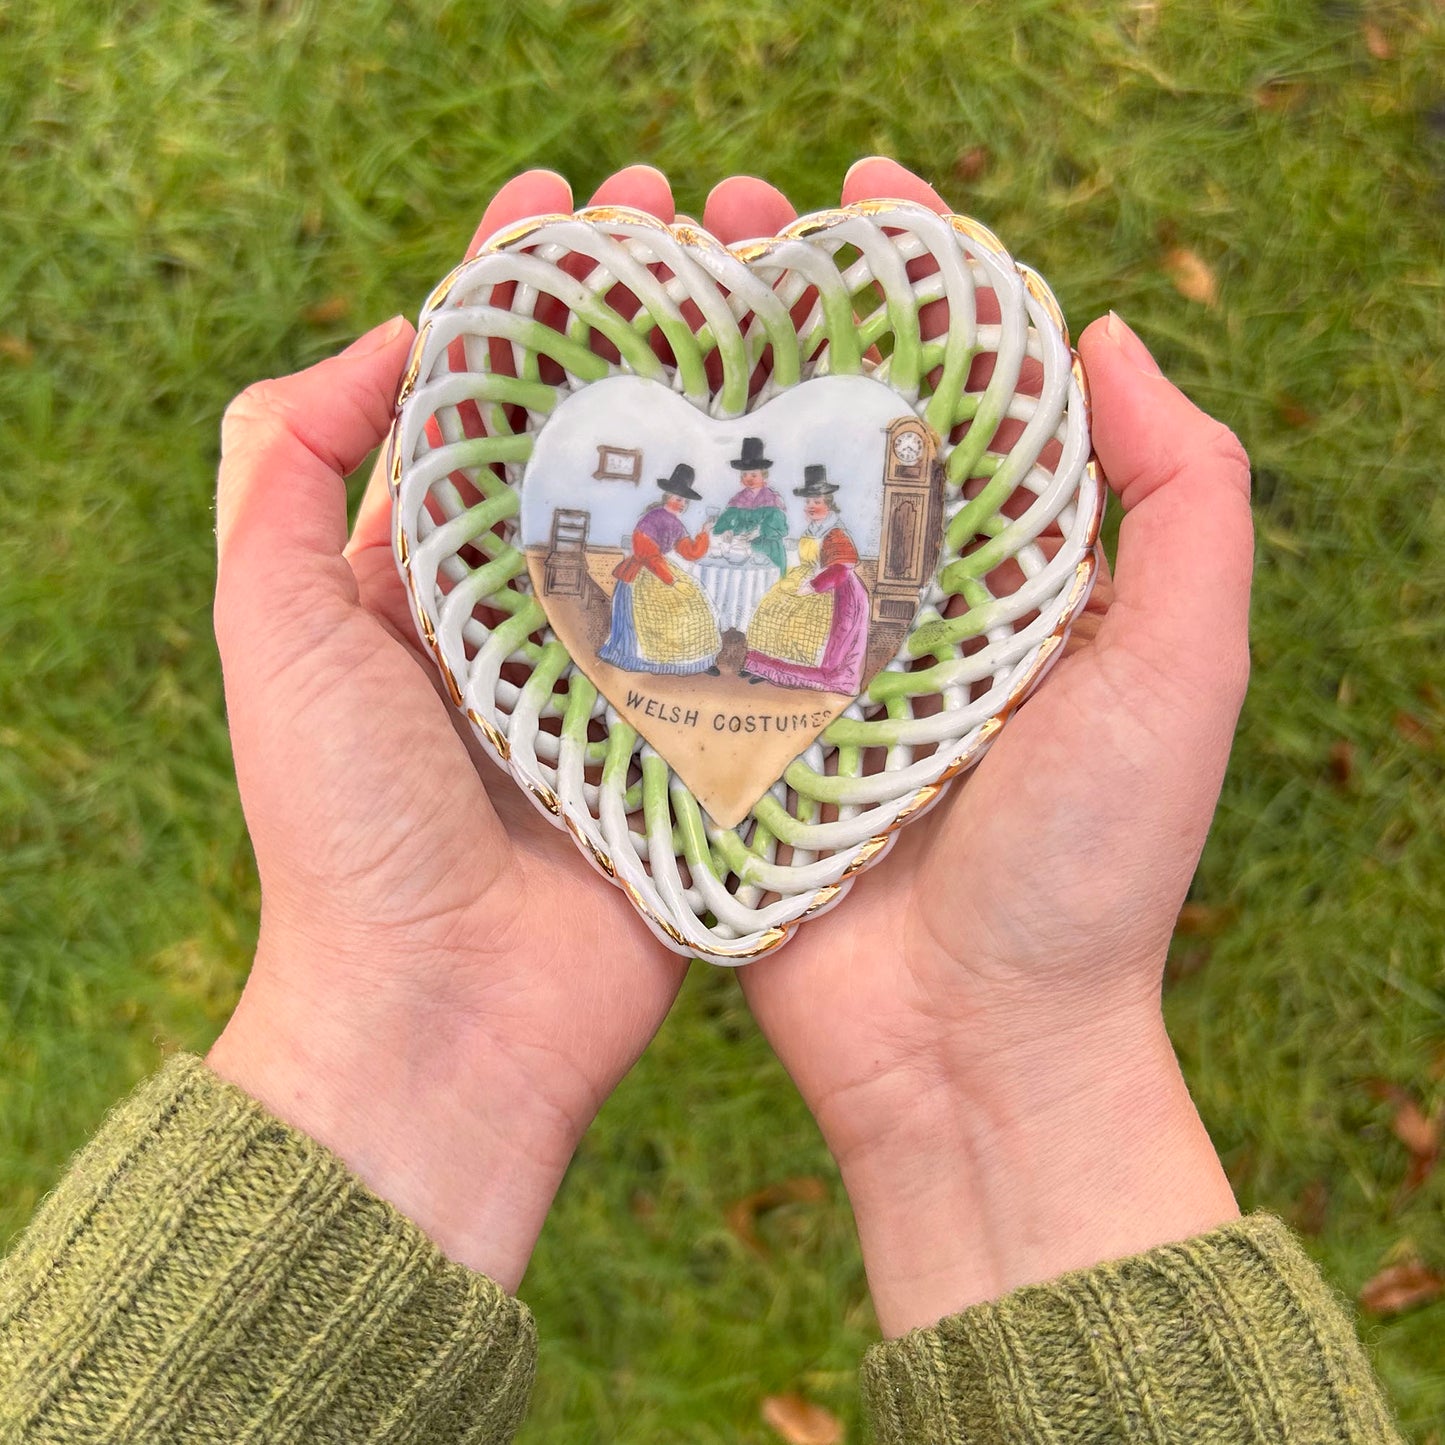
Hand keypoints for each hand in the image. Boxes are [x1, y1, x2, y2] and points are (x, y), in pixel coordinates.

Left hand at [207, 167, 687, 1289]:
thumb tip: (381, 340)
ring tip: (784, 313)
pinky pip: (747, 620)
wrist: (446, 1016)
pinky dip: (784, 544)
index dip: (517, 294)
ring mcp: (624, 670)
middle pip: (594, 437)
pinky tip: (836, 462)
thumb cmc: (348, 826)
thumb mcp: (274, 632)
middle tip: (705, 232)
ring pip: (683, 513)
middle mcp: (530, 610)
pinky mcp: (698, 734)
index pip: (477, 399)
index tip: (568, 206)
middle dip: (642, 326)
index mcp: (424, 575)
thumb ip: (281, 471)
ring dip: (726, 411)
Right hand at [703, 160, 1249, 1333]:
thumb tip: (1110, 334)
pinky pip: (678, 610)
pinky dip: (637, 533)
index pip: (965, 384)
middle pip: (837, 417)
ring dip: (694, 396)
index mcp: (1014, 572)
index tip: (857, 191)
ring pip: (746, 496)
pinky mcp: (729, 729)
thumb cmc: (1087, 870)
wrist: (970, 1051)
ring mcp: (808, 662)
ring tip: (626, 306)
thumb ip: (1185, 505)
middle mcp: (905, 601)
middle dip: (776, 309)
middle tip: (702, 226)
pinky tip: (581, 458)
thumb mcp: (1179, 674)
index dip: (918, 274)